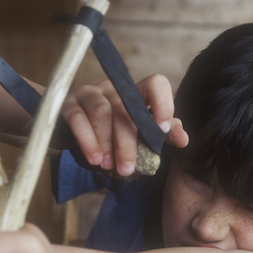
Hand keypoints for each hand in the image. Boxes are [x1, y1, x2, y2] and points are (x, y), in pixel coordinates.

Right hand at [61, 74, 188, 176]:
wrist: (71, 135)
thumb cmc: (112, 135)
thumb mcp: (137, 136)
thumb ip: (161, 135)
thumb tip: (184, 139)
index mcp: (135, 95)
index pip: (154, 84)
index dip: (162, 102)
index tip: (163, 128)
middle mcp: (114, 90)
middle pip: (126, 108)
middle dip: (127, 142)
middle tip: (128, 168)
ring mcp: (90, 94)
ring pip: (101, 112)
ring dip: (105, 142)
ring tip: (108, 166)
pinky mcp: (69, 105)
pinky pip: (77, 119)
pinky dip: (86, 140)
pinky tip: (93, 159)